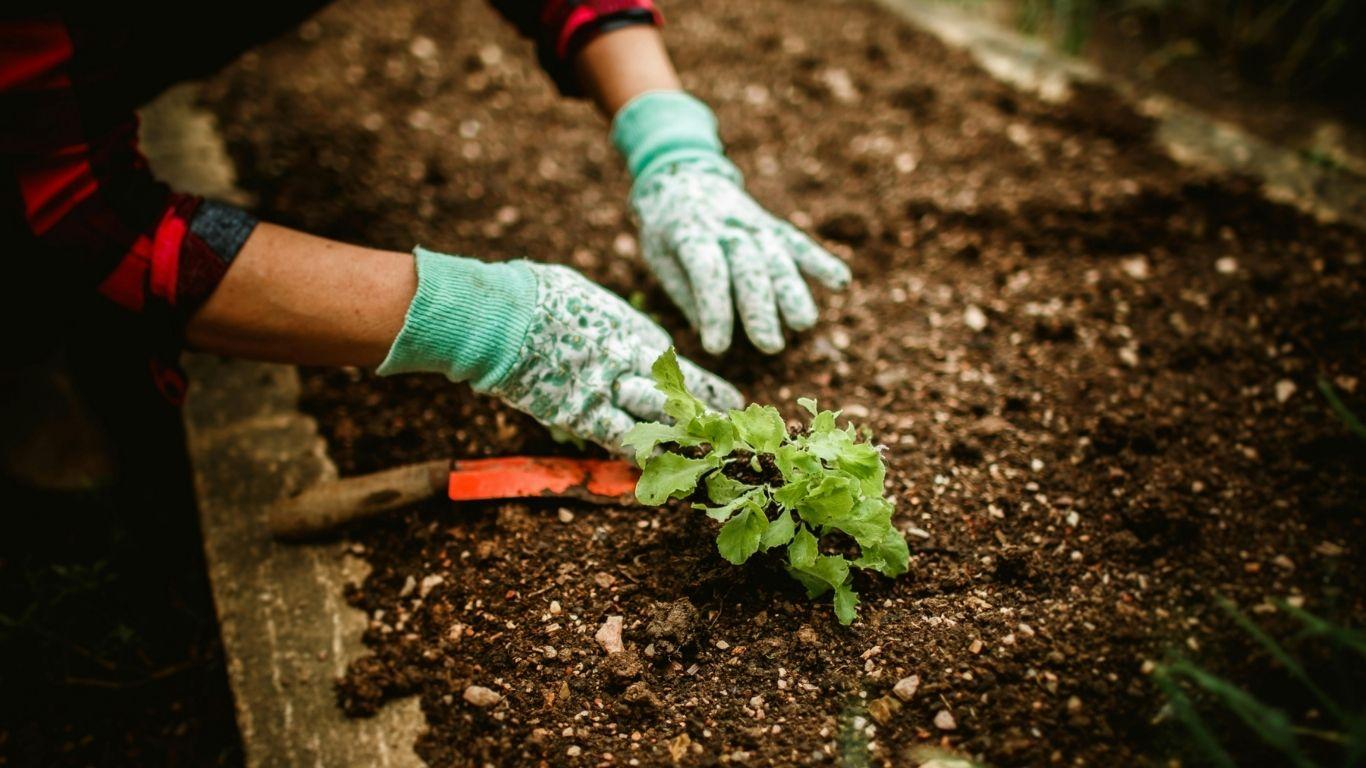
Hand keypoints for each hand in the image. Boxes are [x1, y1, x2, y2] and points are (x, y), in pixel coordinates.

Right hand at [378, 248, 740, 452]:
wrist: (505, 314)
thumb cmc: (537, 294)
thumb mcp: (585, 298)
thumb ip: (605, 321)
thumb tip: (605, 323)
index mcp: (635, 331)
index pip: (680, 368)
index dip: (705, 388)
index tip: (730, 401)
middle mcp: (633, 363)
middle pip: (681, 398)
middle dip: (707, 420)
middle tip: (731, 438)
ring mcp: (610, 390)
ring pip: (660, 423)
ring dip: (682, 442)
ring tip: (706, 459)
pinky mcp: (582, 414)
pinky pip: (621, 441)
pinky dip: (638, 456)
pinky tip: (655, 471)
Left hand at [613, 91, 850, 354]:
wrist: (681, 175)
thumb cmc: (665, 229)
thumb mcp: (658, 256)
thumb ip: (685, 292)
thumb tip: (710, 331)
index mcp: (688, 233)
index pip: (706, 271)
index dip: (714, 309)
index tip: (717, 347)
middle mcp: (725, 226)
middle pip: (748, 267)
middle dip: (760, 307)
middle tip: (769, 345)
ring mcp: (752, 223)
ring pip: (777, 256)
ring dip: (792, 291)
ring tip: (803, 323)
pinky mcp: (771, 225)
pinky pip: (797, 243)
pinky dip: (820, 260)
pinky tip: (841, 281)